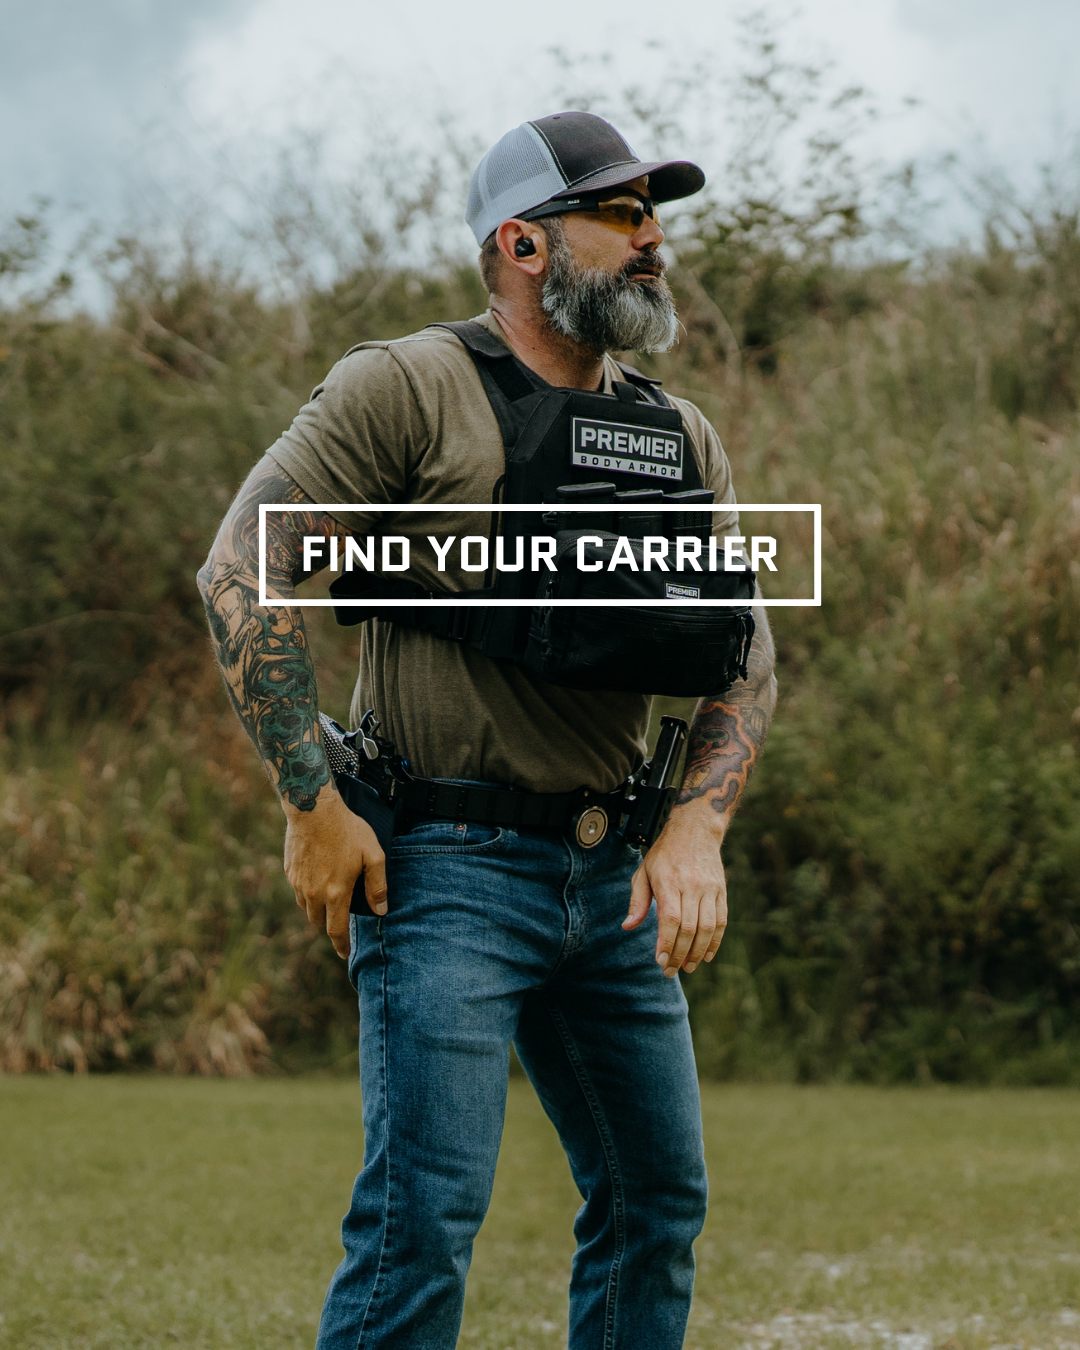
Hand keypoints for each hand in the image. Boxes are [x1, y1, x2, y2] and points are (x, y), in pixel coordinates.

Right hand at [283, 787, 386, 958]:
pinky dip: (308, 892)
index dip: (341, 945)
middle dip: (330, 923)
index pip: (337, 931)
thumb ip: (378, 885)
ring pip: (307, 907)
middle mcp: (314, 893)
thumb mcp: (373, 855)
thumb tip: (381, 910)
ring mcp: (299, 883)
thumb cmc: (347, 830)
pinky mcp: (290, 871)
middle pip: (320, 922)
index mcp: (336, 893)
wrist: (314, 809)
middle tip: (342, 914)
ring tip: (331, 894)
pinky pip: (299, 890)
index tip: (345, 954)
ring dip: (318, 908)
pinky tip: (319, 875)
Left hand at [622, 806, 727, 976]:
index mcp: (668, 881)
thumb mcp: (643, 872)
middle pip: (689, 928)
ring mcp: (709, 888)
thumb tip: (628, 927)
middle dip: (680, 954)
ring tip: (688, 967)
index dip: (667, 943)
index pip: (671, 919)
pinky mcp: (721, 890)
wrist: (695, 829)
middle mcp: (691, 885)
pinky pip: (721, 921)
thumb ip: (637, 901)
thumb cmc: (664, 853)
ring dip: (698, 952)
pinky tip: (706, 955)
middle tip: (671, 971)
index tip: (660, 961)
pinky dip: (715, 941)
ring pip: (707, 927)